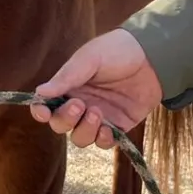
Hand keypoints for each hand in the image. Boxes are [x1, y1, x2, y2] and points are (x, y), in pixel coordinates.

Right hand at [29, 28, 164, 149]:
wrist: (152, 57)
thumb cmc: (115, 51)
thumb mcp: (88, 59)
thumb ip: (66, 78)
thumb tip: (40, 92)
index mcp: (68, 87)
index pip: (46, 106)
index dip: (40, 112)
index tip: (43, 113)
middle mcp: (79, 104)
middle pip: (61, 125)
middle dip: (65, 119)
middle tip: (79, 105)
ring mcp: (98, 117)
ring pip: (80, 137)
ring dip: (84, 130)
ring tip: (96, 113)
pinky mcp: (118, 126)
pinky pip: (104, 142)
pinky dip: (102, 139)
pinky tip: (108, 128)